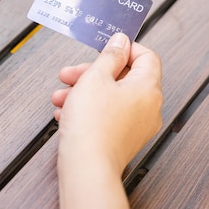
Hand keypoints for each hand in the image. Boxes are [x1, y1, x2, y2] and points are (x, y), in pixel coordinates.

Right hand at [53, 32, 161, 174]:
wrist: (86, 166)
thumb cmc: (92, 124)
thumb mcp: (96, 77)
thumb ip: (110, 55)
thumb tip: (121, 41)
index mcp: (148, 89)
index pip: (147, 57)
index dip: (124, 49)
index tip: (104, 48)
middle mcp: (148, 108)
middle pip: (123, 78)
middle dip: (91, 73)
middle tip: (70, 74)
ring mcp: (137, 126)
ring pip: (110, 98)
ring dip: (83, 92)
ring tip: (60, 97)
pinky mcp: (123, 140)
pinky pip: (107, 116)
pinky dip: (88, 110)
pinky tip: (65, 113)